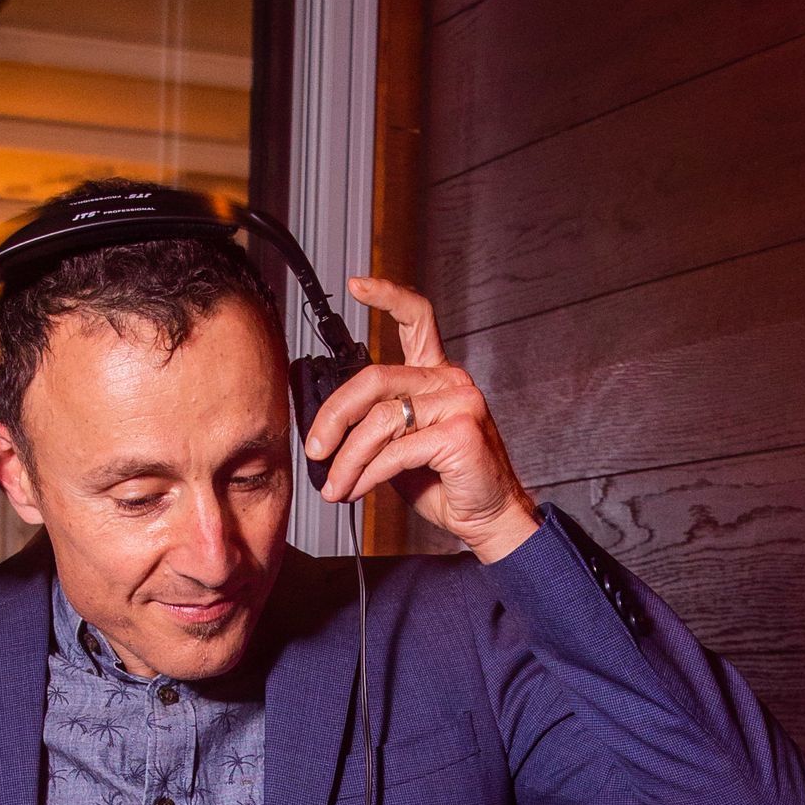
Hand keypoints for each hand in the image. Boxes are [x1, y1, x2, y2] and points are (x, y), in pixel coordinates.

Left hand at [303, 279, 541, 562]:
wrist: (490, 518)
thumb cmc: (448, 485)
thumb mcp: (403, 451)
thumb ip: (376, 430)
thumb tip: (327, 433)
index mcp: (438, 377)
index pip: (416, 319)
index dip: (387, 296)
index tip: (355, 285)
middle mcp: (450, 381)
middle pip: (375, 378)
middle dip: (335, 415)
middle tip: (315, 449)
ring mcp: (459, 403)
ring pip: (380, 420)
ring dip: (348, 459)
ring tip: (335, 486)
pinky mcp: (460, 432)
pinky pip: (396, 450)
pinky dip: (369, 474)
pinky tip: (359, 490)